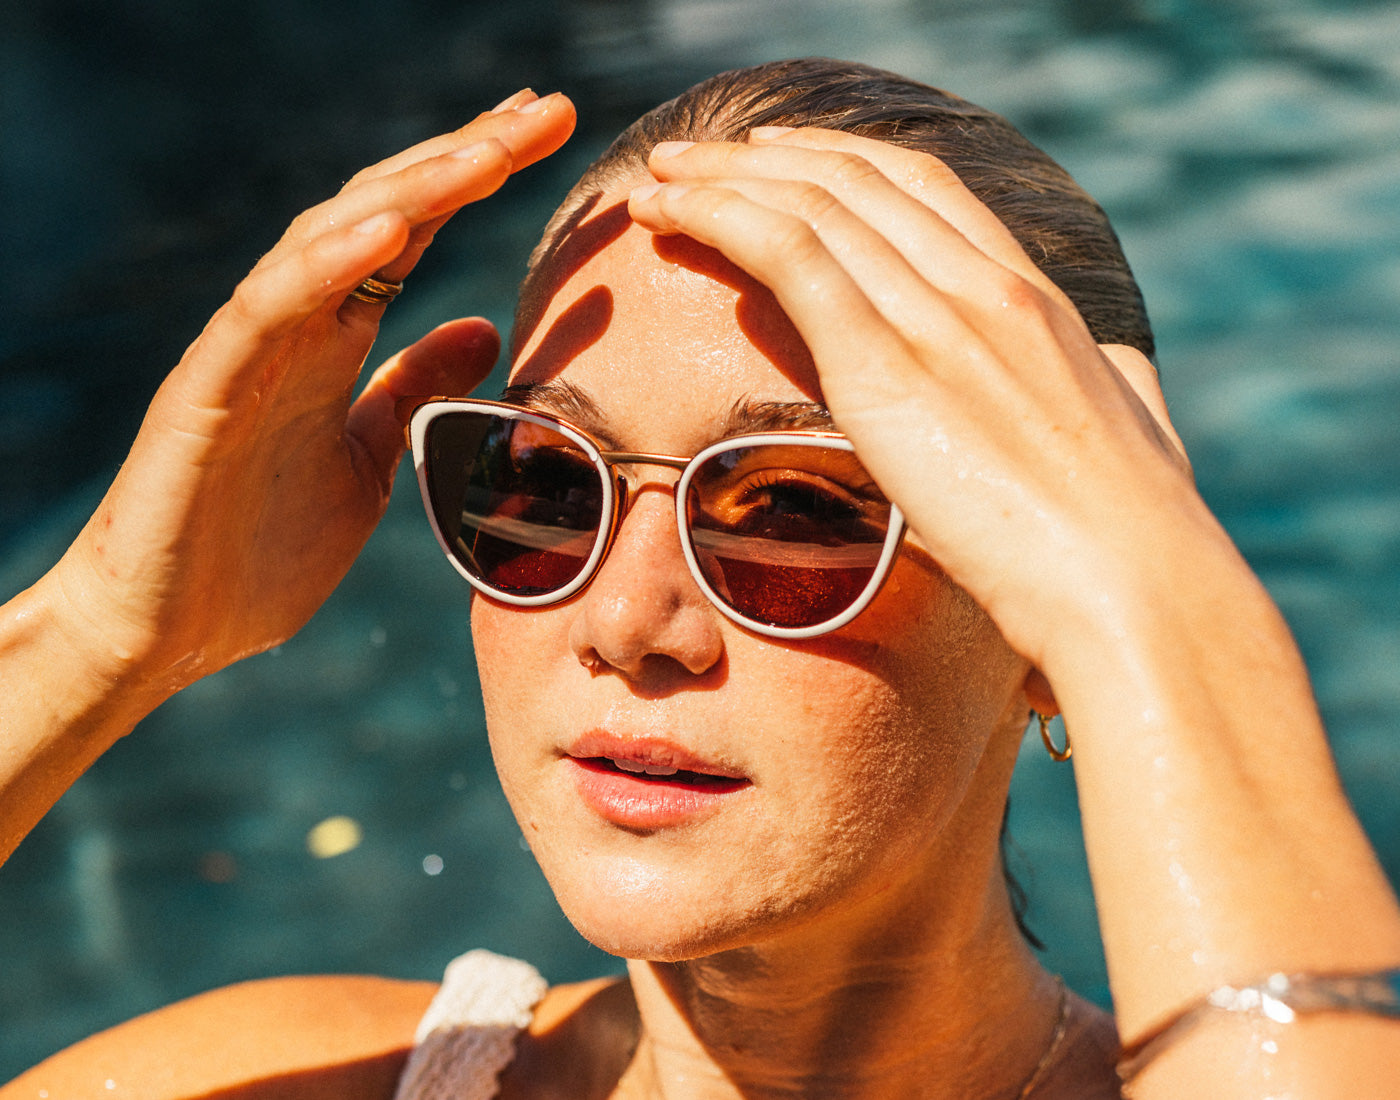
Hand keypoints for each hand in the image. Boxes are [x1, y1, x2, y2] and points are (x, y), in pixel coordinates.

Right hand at [41, 90, 575, 703]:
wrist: (169, 630)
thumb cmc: (258, 548)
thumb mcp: (371, 458)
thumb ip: (415, 388)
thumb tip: (482, 327)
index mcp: (333, 340)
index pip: (413, 234)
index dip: (476, 177)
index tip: (548, 135)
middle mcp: (294, 325)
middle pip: (384, 213)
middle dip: (466, 155)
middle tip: (546, 110)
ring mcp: (248, 349)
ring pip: (329, 240)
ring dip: (414, 188)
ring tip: (490, 147)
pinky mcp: (208, 389)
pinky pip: (271, 309)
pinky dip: (328, 264)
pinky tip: (390, 228)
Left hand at [626, 127, 1209, 668]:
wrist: (1134, 583)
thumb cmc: (1136, 539)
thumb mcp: (1141, 433)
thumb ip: (1122, 388)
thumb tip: (1125, 373)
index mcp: (1034, 298)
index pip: (924, 188)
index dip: (844, 159)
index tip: (786, 156)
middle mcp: (984, 284)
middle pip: (854, 179)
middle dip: (764, 158)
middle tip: (699, 158)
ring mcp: (938, 313)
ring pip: (809, 203)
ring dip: (721, 180)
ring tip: (659, 178)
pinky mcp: (887, 361)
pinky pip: (786, 254)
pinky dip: (718, 220)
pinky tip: (668, 216)